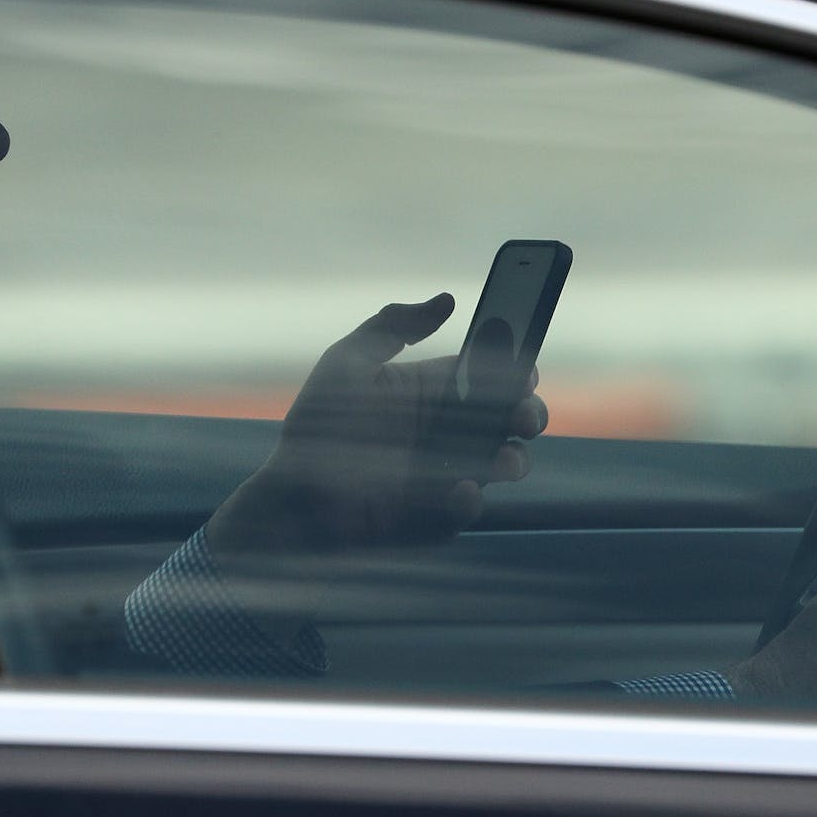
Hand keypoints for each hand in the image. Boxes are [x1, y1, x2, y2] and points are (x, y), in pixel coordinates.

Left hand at [207, 293, 547, 559]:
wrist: (289, 497)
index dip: (516, 372)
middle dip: (527, 414)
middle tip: (523, 416)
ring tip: (501, 457)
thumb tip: (446, 300)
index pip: (490, 376)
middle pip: (508, 419)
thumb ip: (392, 327)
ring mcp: (445, 475)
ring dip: (510, 459)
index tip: (523, 370)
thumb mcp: (347, 363)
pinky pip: (464, 511)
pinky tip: (461, 490)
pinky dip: (468, 502)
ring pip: (499, 464)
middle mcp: (446, 431)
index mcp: (432, 390)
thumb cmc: (315, 427)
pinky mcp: (434, 517)